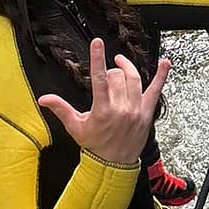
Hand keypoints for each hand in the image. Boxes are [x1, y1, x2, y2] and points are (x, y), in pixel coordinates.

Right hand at [37, 37, 169, 164]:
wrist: (114, 166)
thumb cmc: (95, 146)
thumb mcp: (75, 127)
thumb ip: (60, 109)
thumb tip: (44, 99)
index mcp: (102, 111)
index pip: (99, 78)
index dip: (98, 58)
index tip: (97, 43)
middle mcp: (121, 109)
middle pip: (117, 76)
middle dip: (110, 72)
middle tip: (106, 76)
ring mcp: (136, 110)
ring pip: (134, 79)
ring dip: (127, 68)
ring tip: (121, 63)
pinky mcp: (147, 113)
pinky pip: (156, 90)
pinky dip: (161, 75)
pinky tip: (165, 63)